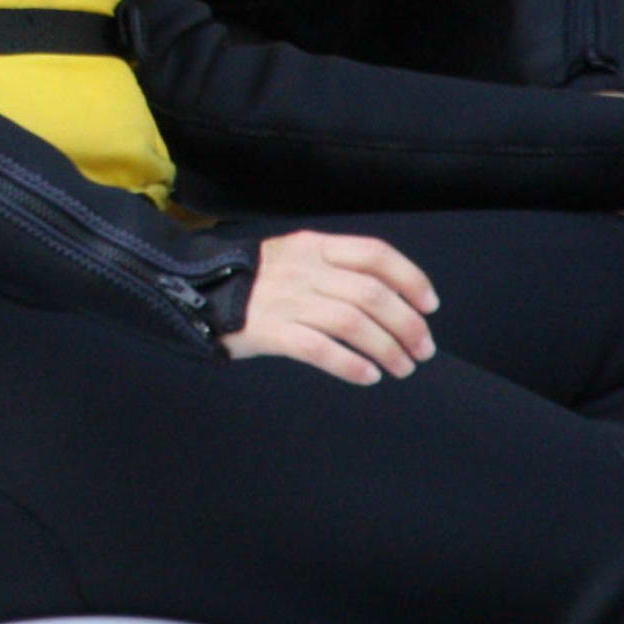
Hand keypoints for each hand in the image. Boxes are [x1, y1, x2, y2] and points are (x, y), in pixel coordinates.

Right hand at [220, 230, 439, 384]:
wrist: (194, 292)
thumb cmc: (255, 283)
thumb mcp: (294, 259)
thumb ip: (335, 268)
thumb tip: (391, 297)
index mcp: (313, 247)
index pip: (375, 255)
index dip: (411, 279)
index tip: (430, 306)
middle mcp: (303, 270)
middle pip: (372, 294)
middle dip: (408, 325)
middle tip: (423, 351)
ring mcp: (285, 301)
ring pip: (352, 324)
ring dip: (387, 349)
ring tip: (402, 368)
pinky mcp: (269, 331)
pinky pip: (319, 349)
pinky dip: (350, 365)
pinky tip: (368, 376)